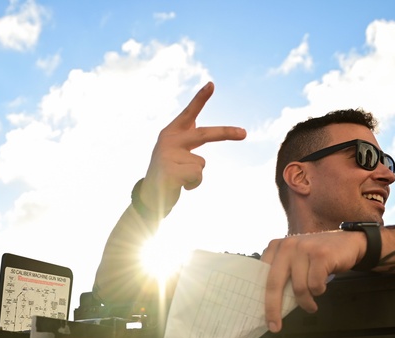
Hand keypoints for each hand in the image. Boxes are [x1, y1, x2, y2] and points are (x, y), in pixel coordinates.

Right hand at [139, 82, 245, 213]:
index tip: (212, 84)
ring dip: (196, 175)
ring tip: (180, 178)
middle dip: (226, 133)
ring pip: (201, 163)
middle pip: (204, 134)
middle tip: (244, 133)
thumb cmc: (168, 172)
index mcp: (171, 132)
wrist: (150, 196)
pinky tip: (179, 186)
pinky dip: (193, 184)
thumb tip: (197, 128)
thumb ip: (188, 140)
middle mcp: (169, 140)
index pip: (189, 113)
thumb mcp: (176, 153)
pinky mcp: (170, 171)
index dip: (200, 98)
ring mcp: (168, 155)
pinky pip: (197, 176)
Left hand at [260, 231, 365, 328]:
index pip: (262, 276)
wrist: (348, 242)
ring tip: (311, 305)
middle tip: (276, 327)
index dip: (260, 299)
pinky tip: (322, 287)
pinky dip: (319, 291)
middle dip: (273, 309)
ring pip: (298, 288)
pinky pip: (315, 285)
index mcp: (276, 247)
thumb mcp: (295, 260)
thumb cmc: (317, 257)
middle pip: (274, 283)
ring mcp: (304, 249)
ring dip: (306, 302)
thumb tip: (270, 305)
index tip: (263, 318)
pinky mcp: (321, 255)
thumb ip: (282, 274)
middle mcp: (287, 245)